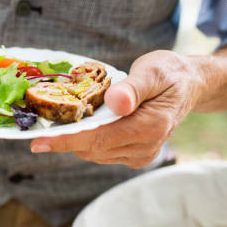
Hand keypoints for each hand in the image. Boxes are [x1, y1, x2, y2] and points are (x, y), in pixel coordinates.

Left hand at [30, 50, 204, 167]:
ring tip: (60, 119)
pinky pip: (101, 152)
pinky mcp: (135, 156)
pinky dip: (86, 140)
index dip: (66, 141)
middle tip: (40, 122)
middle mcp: (146, 147)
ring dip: (74, 139)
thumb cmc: (169, 73)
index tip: (38, 143)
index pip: (99, 139)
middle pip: (92, 149)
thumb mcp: (153, 71)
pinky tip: (80, 124)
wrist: (188, 85)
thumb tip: (115, 103)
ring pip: (94, 153)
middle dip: (64, 138)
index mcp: (151, 127)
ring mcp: (141, 155)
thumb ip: (133, 89)